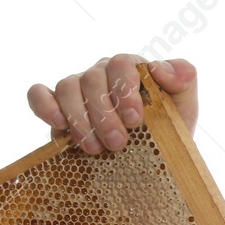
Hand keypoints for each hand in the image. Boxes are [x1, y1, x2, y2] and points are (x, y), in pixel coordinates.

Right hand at [26, 53, 197, 153]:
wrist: (153, 159)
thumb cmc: (169, 129)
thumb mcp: (185, 106)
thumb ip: (183, 78)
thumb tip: (159, 69)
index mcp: (131, 69)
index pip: (122, 65)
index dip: (125, 91)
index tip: (134, 120)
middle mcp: (102, 73)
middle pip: (92, 79)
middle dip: (104, 114)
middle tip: (118, 144)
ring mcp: (78, 88)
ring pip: (67, 88)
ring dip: (79, 119)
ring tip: (95, 148)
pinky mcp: (57, 106)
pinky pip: (39, 94)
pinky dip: (43, 106)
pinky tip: (57, 124)